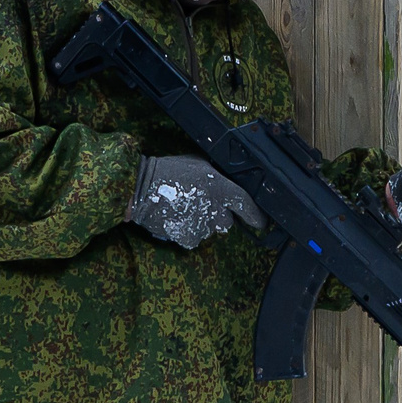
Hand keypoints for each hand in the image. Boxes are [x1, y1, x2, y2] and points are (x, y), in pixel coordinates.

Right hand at [129, 153, 262, 248]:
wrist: (140, 189)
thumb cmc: (169, 171)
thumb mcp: (199, 164)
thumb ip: (218, 176)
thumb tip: (229, 182)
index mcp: (220, 188)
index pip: (247, 205)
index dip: (256, 216)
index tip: (261, 222)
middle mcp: (215, 210)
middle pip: (227, 220)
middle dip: (219, 214)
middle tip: (201, 203)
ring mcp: (203, 227)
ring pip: (210, 229)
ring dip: (202, 221)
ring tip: (184, 207)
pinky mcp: (189, 238)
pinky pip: (195, 236)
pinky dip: (189, 230)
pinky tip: (177, 217)